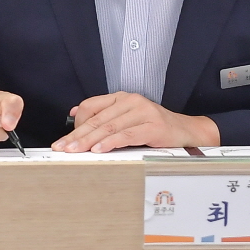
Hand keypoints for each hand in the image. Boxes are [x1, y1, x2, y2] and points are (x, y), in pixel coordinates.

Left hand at [52, 92, 220, 152]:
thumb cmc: (155, 127)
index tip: (63, 139)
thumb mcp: (128, 118)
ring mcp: (143, 112)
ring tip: (75, 151)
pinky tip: (98, 149)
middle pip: (97, 119)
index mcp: (123, 98)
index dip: (76, 123)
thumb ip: (105, 115)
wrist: (187, 132)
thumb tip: (76, 114)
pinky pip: (127, 135)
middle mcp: (132, 101)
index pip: (91, 107)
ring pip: (109, 127)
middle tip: (62, 147)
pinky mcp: (153, 126)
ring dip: (89, 141)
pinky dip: (110, 143)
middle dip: (77, 135)